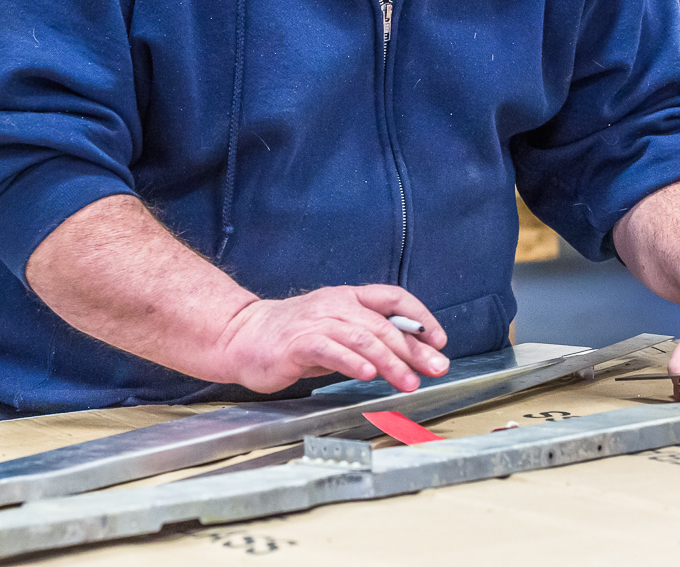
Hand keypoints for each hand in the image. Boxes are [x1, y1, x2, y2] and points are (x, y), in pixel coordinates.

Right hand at [211, 285, 448, 394]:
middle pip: (383, 324)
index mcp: (347, 297)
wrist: (241, 336)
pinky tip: (368, 375)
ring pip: (362, 338)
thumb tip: (409, 353)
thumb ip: (366, 338)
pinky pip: (330, 350)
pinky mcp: (297, 343)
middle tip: (435, 368)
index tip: (439, 341)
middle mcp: (335, 305)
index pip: (393, 297)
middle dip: (414, 349)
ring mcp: (315, 322)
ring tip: (408, 382)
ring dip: (390, 361)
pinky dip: (352, 362)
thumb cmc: (291, 337)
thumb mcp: (336, 331)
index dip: (420, 317)